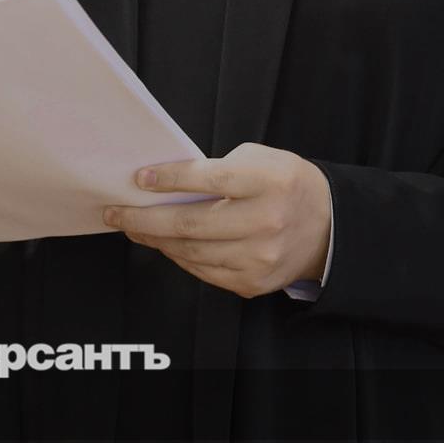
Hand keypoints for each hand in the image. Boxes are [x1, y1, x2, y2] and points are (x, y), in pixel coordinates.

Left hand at [103, 143, 331, 297]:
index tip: (139, 178)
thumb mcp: (261, 160)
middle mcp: (266, 223)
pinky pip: (202, 271)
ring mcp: (260, 258)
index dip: (170, 179)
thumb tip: (164, 182)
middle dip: (144, 219)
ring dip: (155, 240)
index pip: (210, 180)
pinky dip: (178, 256)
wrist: (327, 226)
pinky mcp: (253, 282)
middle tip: (116, 212)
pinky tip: (163, 243)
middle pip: (191, 224)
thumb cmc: (284, 184)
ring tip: (133, 227)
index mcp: (269, 183)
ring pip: (191, 251)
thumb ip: (217, 167)